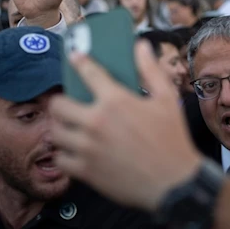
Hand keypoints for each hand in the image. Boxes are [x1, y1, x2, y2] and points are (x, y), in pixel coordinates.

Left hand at [49, 42, 201, 210]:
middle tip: (69, 104)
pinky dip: (65, 155)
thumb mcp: (167, 99)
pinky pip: (61, 159)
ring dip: (61, 127)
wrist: (173, 182)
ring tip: (70, 127)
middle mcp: (96, 122)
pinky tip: (75, 151)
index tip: (75, 58)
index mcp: (116, 101)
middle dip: (61, 101)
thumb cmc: (172, 139)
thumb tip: (141, 46)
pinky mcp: (86, 170)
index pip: (87, 72)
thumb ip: (151, 70)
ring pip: (56, 132)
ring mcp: (88, 147)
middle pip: (58, 105)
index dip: (79, 61)